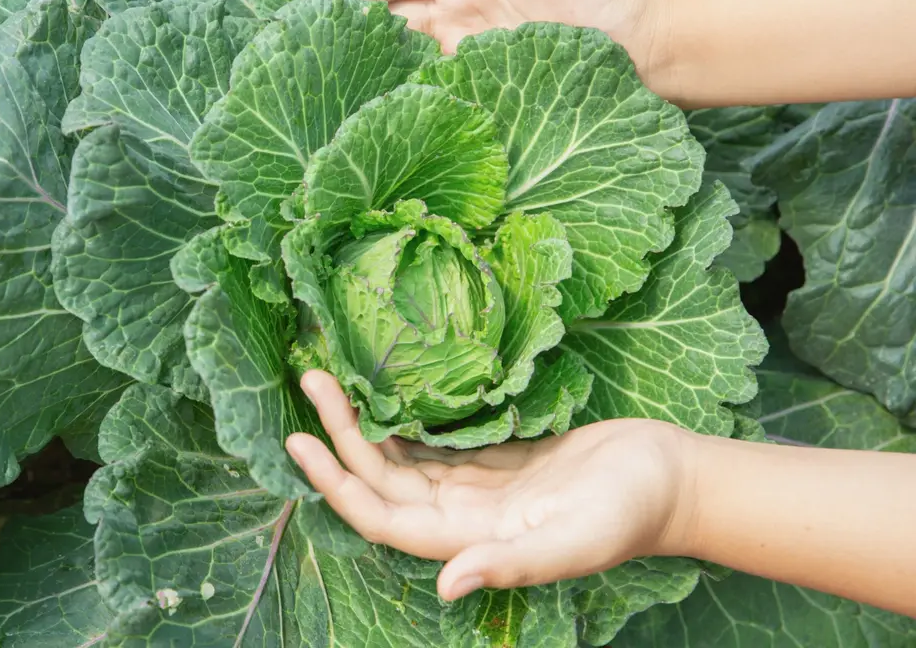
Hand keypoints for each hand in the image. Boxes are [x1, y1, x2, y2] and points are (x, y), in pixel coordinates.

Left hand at [285, 370, 694, 600]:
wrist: (670, 478)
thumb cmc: (629, 510)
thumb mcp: (574, 541)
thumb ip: (512, 566)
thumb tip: (446, 587)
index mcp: (470, 539)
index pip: (383, 517)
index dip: (337, 484)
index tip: (300, 440)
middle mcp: (462, 517)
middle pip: (382, 482)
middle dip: (341, 439)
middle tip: (311, 382)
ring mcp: (476, 489)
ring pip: (402, 462)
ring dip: (364, 428)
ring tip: (332, 382)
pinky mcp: (493, 462)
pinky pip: (432, 445)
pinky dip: (402, 422)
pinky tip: (383, 395)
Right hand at [327, 0, 669, 87]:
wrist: (651, 44)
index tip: (317, 7)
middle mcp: (459, 15)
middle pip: (388, 24)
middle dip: (348, 36)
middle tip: (306, 57)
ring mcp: (471, 55)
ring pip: (405, 64)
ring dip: (371, 75)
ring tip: (332, 94)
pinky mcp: (487, 90)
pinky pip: (438, 94)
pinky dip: (408, 102)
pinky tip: (383, 116)